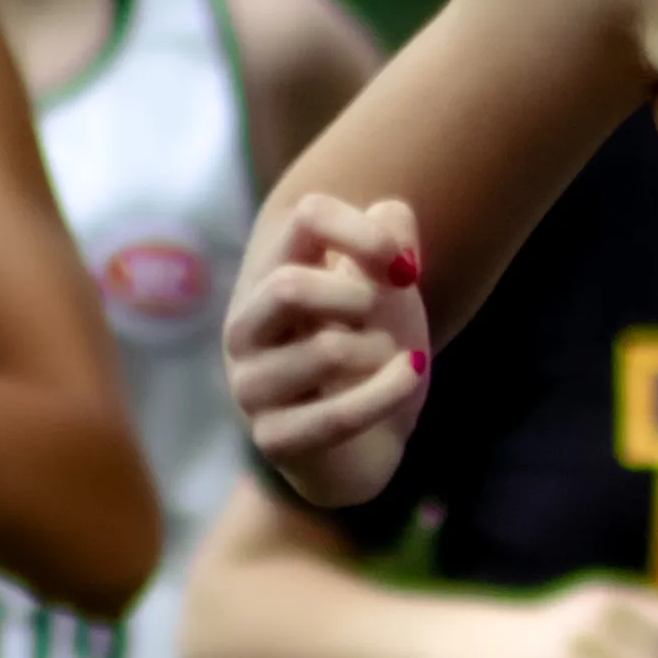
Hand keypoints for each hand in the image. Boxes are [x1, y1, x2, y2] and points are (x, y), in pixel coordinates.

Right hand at [227, 191, 429, 498]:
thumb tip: (392, 212)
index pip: (307, 219)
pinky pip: (338, 415)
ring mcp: (252, 387)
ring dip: (380, 352)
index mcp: (270, 276)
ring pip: (326, 351)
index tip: (406, 268)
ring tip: (393, 359)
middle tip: (386, 317)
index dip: (365, 234)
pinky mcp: (274, 439)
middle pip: (290, 286)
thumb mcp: (388, 294)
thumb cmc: (371, 357)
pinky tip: (411, 376)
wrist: (366, 445)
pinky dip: (388, 392)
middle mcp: (246, 328)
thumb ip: (390, 247)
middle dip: (359, 299)